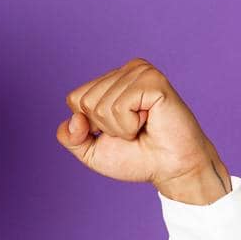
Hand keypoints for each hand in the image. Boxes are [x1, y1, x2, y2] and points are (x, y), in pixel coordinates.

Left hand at [54, 58, 228, 200]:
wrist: (170, 169)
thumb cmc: (137, 158)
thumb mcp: (92, 152)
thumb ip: (70, 138)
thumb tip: (74, 119)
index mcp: (111, 81)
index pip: (75, 98)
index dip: (90, 126)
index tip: (116, 132)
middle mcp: (126, 70)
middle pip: (85, 102)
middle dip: (105, 127)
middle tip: (133, 130)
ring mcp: (140, 72)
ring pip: (101, 107)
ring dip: (120, 129)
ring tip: (143, 127)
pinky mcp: (153, 80)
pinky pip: (119, 107)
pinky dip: (130, 125)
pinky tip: (149, 121)